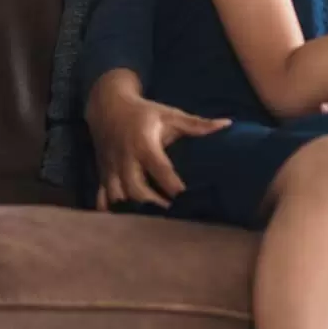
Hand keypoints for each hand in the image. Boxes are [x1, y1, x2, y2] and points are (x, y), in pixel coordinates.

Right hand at [89, 80, 229, 210]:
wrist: (108, 106)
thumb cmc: (145, 112)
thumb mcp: (170, 115)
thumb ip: (198, 124)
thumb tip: (227, 124)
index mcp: (144, 144)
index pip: (160, 169)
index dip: (173, 187)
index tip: (188, 200)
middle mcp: (125, 158)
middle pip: (136, 189)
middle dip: (152, 205)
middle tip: (172, 217)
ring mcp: (111, 168)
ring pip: (117, 196)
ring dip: (131, 210)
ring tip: (150, 222)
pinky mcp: (102, 174)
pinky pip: (101, 197)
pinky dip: (109, 211)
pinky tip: (122, 222)